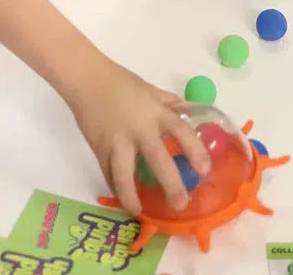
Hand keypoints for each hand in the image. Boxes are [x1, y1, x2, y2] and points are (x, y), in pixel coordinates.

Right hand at [70, 62, 211, 215]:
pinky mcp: (99, 150)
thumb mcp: (150, 90)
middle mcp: (139, 129)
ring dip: (131, 197)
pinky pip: (108, 175)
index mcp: (155, 112)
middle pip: (157, 159)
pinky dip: (116, 188)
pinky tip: (124, 198)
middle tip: (181, 204)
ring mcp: (117, 142)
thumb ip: (168, 103)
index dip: (195, 150)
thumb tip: (187, 111)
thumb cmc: (121, 82)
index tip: (204, 170)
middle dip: (170, 184)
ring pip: (124, 175)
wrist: (87, 80)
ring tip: (140, 211)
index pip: (180, 131)